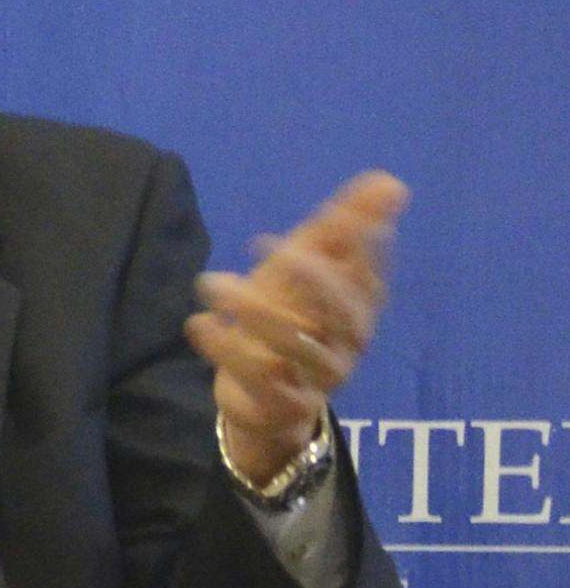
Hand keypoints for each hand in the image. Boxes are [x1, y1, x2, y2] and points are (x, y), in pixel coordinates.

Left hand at [190, 170, 403, 490]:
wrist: (266, 403)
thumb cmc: (290, 321)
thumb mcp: (306, 272)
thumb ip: (342, 229)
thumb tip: (390, 182)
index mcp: (358, 308)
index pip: (369, 278)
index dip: (360, 252)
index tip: (341, 224)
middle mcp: (347, 344)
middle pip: (344, 313)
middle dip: (316, 280)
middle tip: (277, 249)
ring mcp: (317, 378)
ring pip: (292, 345)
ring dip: (251, 309)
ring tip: (209, 280)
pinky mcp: (282, 405)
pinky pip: (258, 379)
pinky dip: (225, 348)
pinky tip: (199, 322)